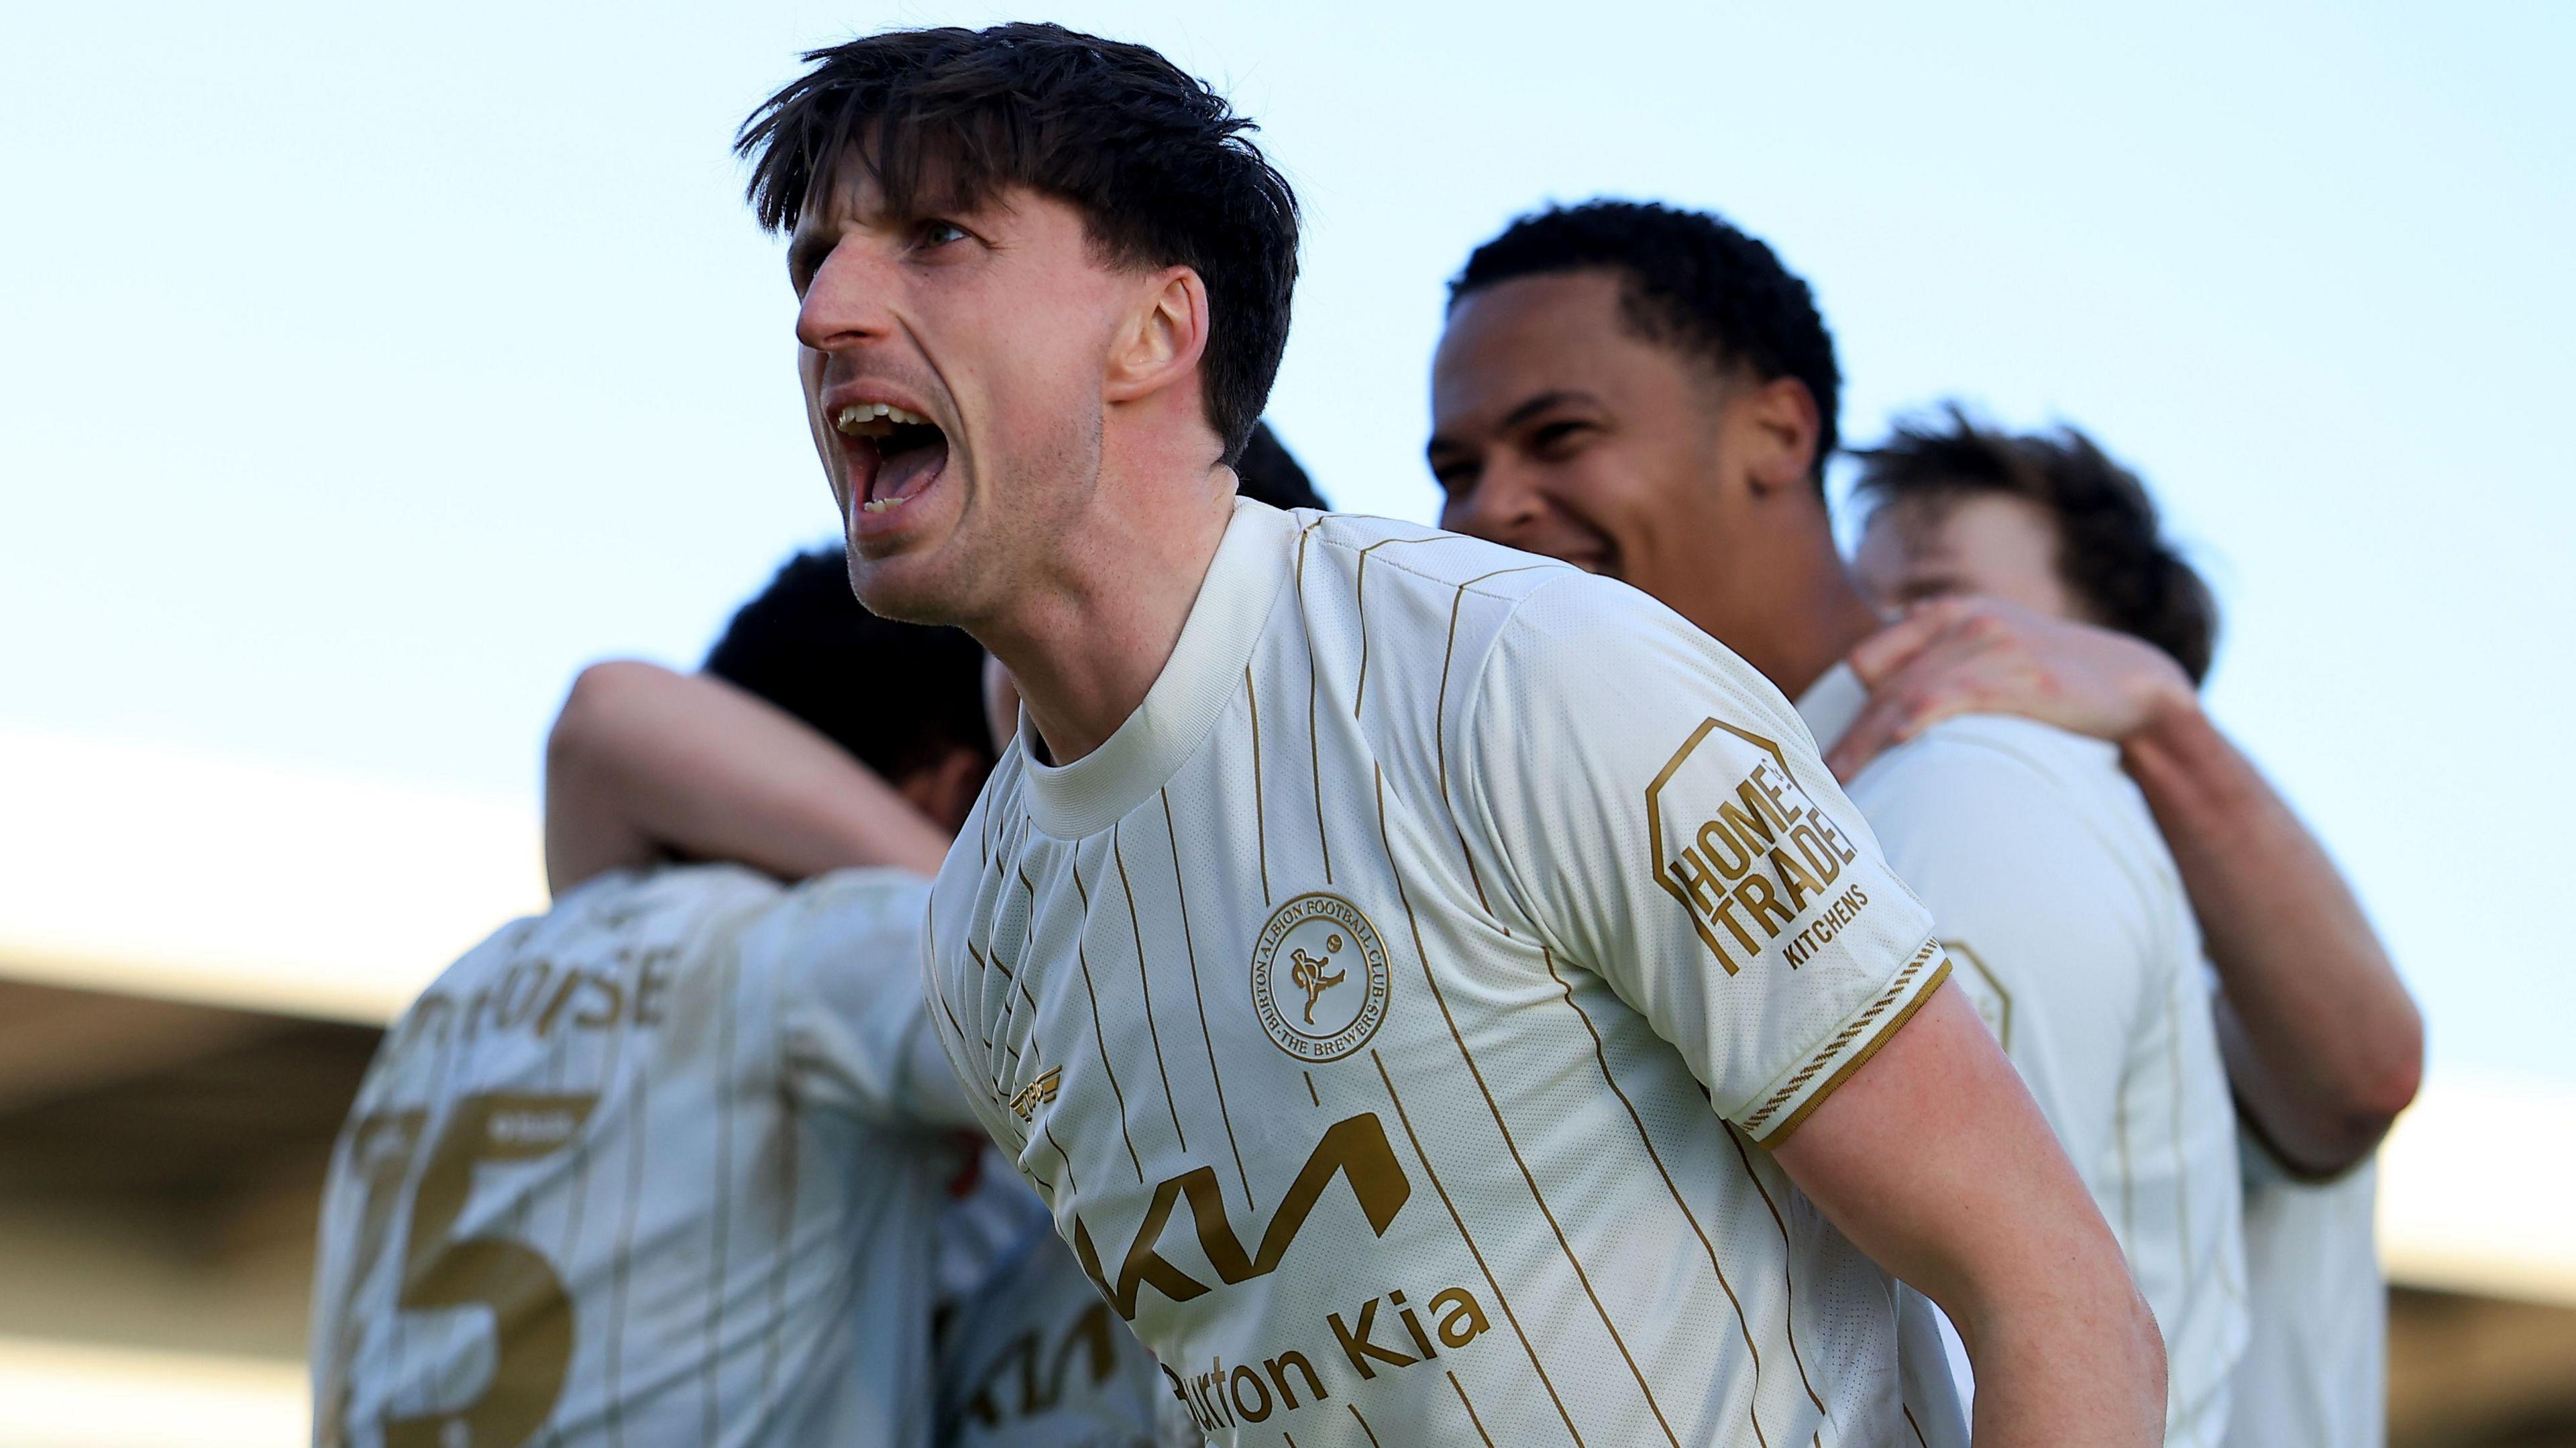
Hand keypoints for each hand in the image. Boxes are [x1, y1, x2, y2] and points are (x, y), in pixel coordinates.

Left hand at [1827, 597, 2197, 780]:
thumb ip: (1935, 666)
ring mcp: (1991, 644)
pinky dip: (1921, 714)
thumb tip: (1875, 711)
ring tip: (1836, 784)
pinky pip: (1955, 693)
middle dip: (1843, 735)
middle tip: (1808, 781)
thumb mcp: (1987, 655)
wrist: (2135, 683)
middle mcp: (1960, 620)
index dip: (1836, 707)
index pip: (1868, 660)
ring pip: (1907, 693)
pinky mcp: (2021, 677)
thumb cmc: (2049, 680)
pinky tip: (1897, 739)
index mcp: (1944, 613)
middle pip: (1878, 684)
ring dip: (1867, 741)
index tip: (1810, 751)